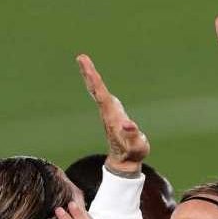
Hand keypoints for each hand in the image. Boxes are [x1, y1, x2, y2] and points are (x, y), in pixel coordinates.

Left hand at [76, 54, 148, 173]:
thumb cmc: (133, 152)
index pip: (102, 96)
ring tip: (83, 60)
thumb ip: (132, 135)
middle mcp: (107, 112)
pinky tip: (92, 76)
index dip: (96, 82)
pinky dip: (96, 82)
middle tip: (81, 57)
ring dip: (90, 75)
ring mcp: (108, 111)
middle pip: (96, 89)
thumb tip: (128, 124)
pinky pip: (101, 93)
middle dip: (89, 73)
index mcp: (112, 117)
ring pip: (96, 90)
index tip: (90, 70)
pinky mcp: (111, 111)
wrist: (124, 160)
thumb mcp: (136, 146)